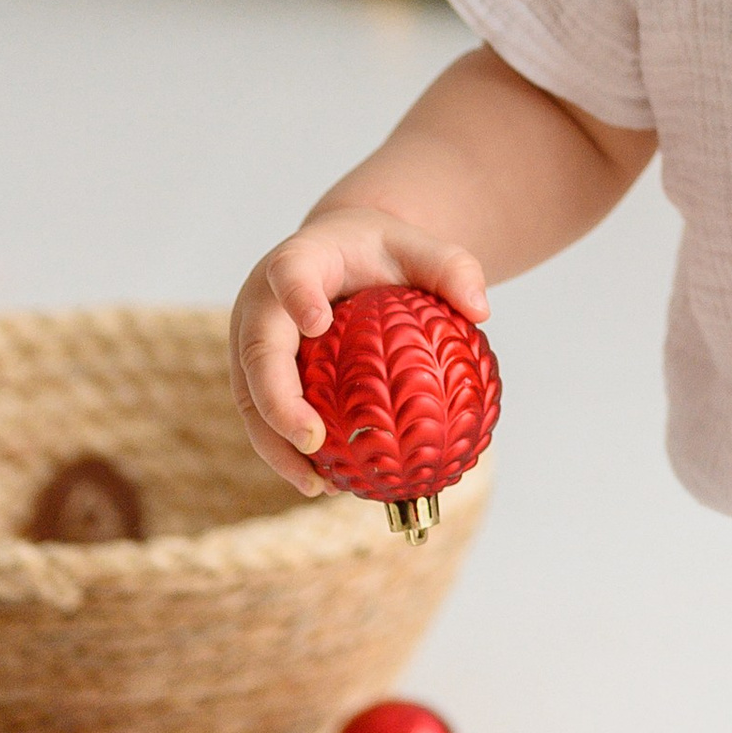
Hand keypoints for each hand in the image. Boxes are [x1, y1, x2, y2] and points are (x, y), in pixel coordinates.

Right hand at [228, 210, 491, 500]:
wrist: (339, 253)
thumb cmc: (383, 252)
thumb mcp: (421, 247)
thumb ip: (452, 269)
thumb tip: (482, 310)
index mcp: (299, 259)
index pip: (291, 274)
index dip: (297, 296)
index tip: (317, 321)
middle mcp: (260, 302)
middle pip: (257, 353)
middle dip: (277, 400)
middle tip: (313, 439)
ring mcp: (250, 342)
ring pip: (250, 399)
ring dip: (277, 445)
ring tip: (317, 485)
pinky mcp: (255, 376)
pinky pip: (265, 418)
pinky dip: (288, 453)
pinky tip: (325, 484)